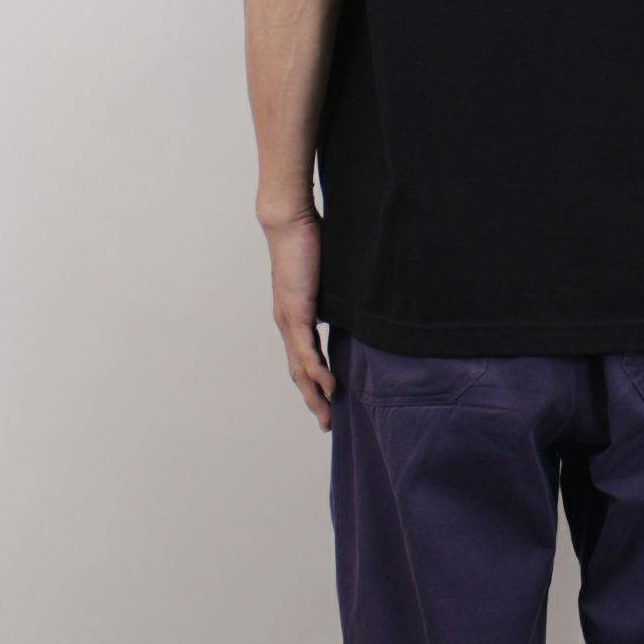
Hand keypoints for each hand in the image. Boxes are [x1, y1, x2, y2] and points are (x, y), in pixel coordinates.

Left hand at [258, 198, 336, 430]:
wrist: (288, 222)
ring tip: (327, 415)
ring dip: (313, 394)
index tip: (327, 400)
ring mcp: (289, 320)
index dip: (313, 381)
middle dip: (312, 399)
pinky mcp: (295, 312)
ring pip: (300, 368)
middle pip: (298, 371)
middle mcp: (287, 323)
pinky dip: (316, 372)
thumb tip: (355, 299)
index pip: (303, 357)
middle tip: (326, 422)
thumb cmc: (307, 239)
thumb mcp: (328, 274)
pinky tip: (328, 387)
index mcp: (294, 315)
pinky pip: (306, 351)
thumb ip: (336, 291)